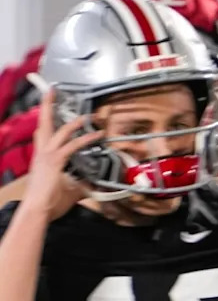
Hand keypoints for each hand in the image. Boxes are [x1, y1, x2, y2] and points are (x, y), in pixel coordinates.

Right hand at [24, 89, 102, 220]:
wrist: (37, 210)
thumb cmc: (49, 202)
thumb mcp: (69, 190)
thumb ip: (80, 184)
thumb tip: (91, 185)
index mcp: (42, 157)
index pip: (43, 133)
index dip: (46, 120)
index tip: (49, 108)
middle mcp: (42, 152)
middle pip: (43, 124)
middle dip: (47, 106)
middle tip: (51, 91)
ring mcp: (46, 156)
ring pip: (57, 131)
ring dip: (72, 122)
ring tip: (86, 116)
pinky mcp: (53, 161)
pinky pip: (70, 146)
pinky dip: (84, 140)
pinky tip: (96, 136)